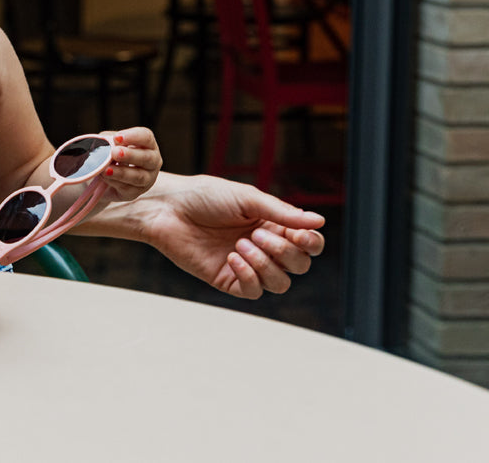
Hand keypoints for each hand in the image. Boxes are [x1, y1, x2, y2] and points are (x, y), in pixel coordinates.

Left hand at [97, 127, 160, 201]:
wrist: (103, 178)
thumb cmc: (111, 155)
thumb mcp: (109, 144)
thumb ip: (109, 142)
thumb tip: (106, 144)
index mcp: (148, 144)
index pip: (146, 137)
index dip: (133, 136)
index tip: (117, 137)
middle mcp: (152, 161)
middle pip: (146, 158)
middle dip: (130, 155)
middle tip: (115, 152)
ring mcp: (147, 179)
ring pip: (138, 177)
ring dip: (121, 172)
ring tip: (106, 169)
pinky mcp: (136, 192)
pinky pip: (127, 188)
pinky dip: (114, 182)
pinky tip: (105, 177)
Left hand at [133, 173, 325, 298]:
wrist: (169, 209)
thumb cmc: (205, 197)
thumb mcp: (247, 199)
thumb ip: (282, 213)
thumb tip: (319, 221)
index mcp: (273, 224)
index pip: (309, 244)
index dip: (311, 243)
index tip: (299, 235)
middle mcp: (264, 247)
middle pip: (299, 266)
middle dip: (285, 253)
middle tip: (257, 234)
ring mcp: (247, 265)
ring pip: (280, 283)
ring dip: (266, 265)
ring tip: (242, 244)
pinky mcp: (227, 279)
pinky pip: (253, 291)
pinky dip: (249, 276)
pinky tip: (232, 257)